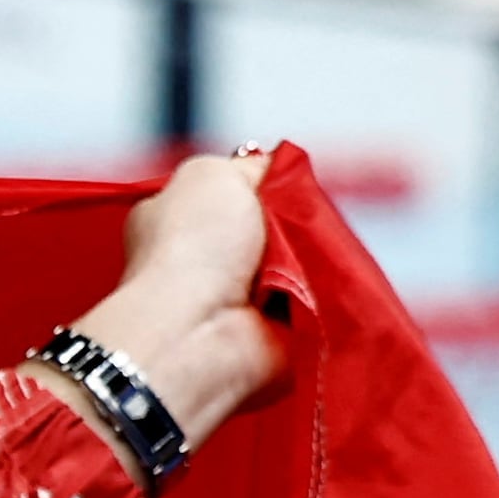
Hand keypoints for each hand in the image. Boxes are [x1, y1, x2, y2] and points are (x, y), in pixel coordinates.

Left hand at [48, 151, 287, 477]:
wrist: (199, 332)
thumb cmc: (190, 252)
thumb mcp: (210, 175)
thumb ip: (246, 165)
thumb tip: (275, 168)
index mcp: (177, 219)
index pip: (236, 192)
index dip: (266, 185)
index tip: (283, 184)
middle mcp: (205, 259)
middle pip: (278, 224)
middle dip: (296, 219)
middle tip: (295, 224)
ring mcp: (239, 297)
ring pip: (303, 259)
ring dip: (311, 255)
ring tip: (302, 258)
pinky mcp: (274, 330)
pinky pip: (317, 297)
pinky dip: (322, 290)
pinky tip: (313, 286)